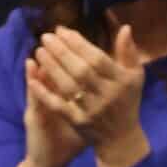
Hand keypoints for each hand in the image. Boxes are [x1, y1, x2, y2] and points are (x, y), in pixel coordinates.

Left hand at [32, 26, 149, 166]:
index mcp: (121, 81)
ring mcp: (91, 110)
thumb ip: (129, 52)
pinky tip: (32, 79)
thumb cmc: (127, 101)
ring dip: (51, 67)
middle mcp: (106, 95)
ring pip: (68, 85)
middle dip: (61, 51)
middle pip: (80, 70)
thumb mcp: (134, 76)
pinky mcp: (78, 122)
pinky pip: (58, 105)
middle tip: (46, 37)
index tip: (62, 30)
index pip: (97, 58)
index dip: (78, 43)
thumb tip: (125, 27)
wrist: (121, 138)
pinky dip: (44, 93)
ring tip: (39, 51)